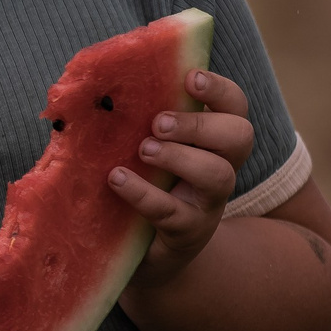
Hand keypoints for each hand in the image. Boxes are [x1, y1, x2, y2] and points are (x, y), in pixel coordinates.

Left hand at [112, 67, 254, 289]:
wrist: (145, 251)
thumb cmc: (144, 182)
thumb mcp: (146, 146)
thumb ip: (137, 117)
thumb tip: (92, 80)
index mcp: (212, 140)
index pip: (234, 107)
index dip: (219, 89)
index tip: (189, 78)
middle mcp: (220, 168)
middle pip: (238, 137)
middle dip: (200, 124)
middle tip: (159, 122)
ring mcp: (207, 203)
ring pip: (217, 175)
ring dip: (179, 157)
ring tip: (143, 149)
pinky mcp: (187, 232)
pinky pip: (173, 212)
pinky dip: (143, 193)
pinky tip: (117, 179)